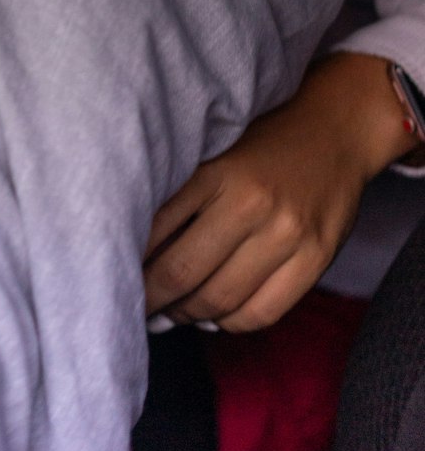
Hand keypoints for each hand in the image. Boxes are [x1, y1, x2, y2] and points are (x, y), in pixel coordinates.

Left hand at [143, 53, 417, 332]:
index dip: (132, 264)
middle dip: (153, 298)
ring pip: (222, 299)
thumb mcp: (213, 148)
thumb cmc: (261, 138)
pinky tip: (215, 314)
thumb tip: (136, 248)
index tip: (114, 276)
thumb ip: (181, 191)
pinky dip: (232, 322)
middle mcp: (251, 203)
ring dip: (189, 314)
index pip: (157, 231)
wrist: (335, 127)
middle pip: (185, 273)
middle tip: (138, 305)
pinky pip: (263, 312)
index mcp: (215, 170)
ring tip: (173, 310)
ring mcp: (288, 234)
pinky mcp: (316, 259)